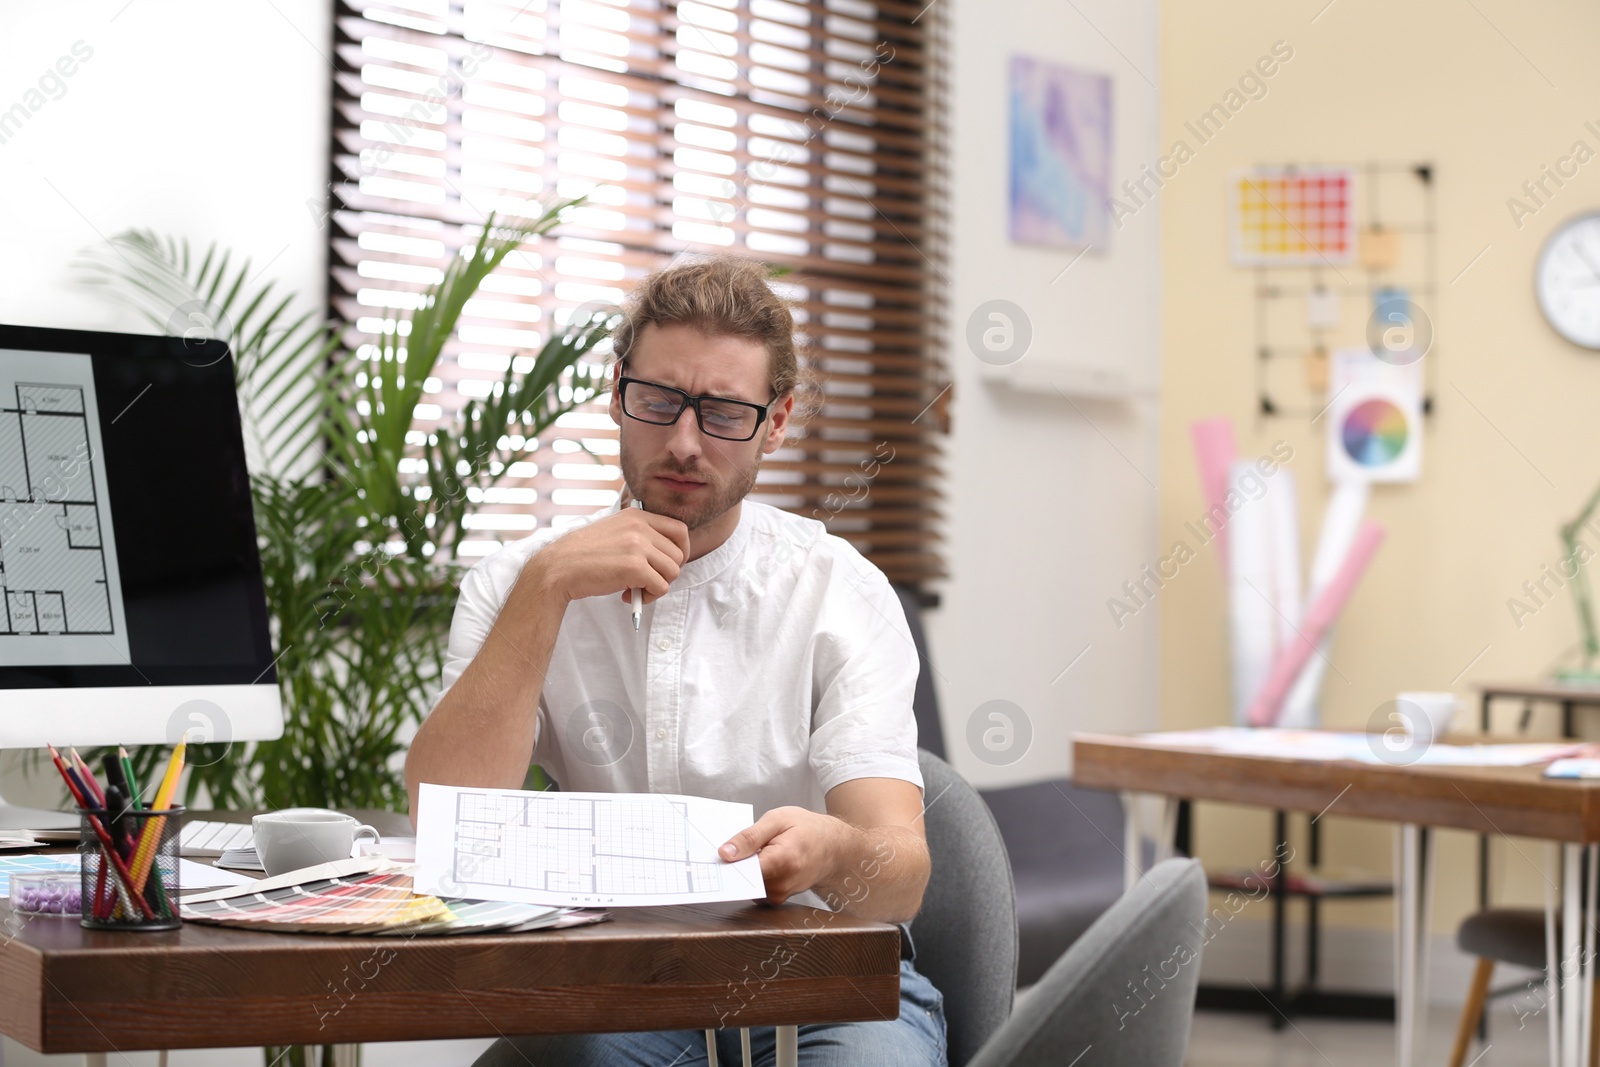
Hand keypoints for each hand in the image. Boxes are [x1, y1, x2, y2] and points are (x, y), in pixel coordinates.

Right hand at [530, 508, 690, 607]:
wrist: (557, 568)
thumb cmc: (583, 555)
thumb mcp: (613, 531)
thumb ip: (638, 535)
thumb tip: (667, 553)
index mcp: (636, 516)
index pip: (679, 530)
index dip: (680, 550)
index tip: (667, 564)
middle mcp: (640, 527)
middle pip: (679, 554)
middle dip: (667, 573)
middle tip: (648, 581)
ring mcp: (638, 546)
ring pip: (672, 572)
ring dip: (657, 586)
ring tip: (635, 590)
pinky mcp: (635, 568)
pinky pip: (661, 587)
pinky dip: (648, 597)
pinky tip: (627, 597)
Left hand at [720, 806, 851, 906]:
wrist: (834, 846)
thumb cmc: (808, 829)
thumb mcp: (778, 820)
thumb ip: (750, 837)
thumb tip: (725, 853)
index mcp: (783, 861)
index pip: (743, 871)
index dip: (727, 864)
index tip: (715, 857)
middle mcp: (782, 884)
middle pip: (743, 879)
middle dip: (736, 864)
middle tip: (735, 847)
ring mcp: (781, 894)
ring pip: (748, 884)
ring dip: (747, 869)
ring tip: (759, 850)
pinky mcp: (778, 898)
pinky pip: (756, 888)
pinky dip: (754, 875)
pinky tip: (763, 860)